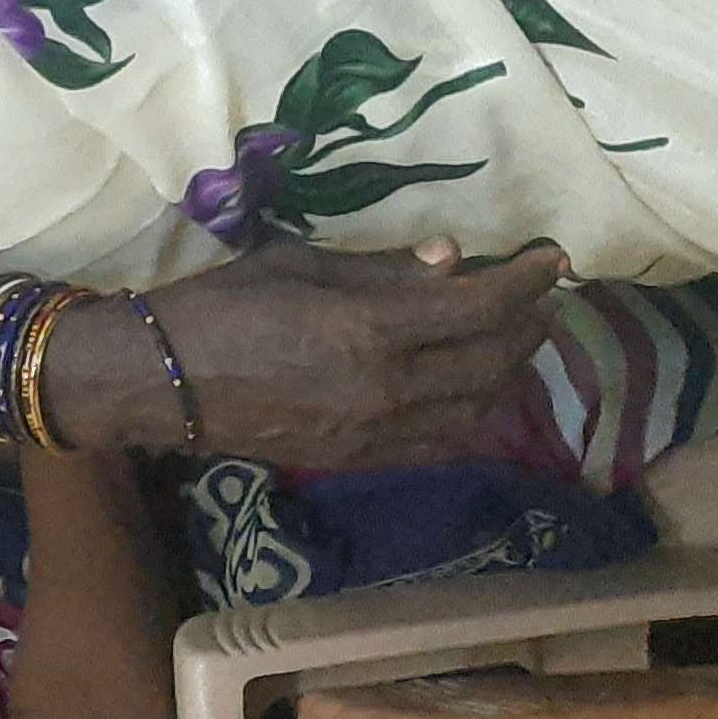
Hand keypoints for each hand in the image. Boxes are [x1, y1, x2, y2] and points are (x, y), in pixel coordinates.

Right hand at [58, 236, 570, 469]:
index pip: (477, 307)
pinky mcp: (362, 459)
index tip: (552, 259)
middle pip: (491, 361)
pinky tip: (474, 389)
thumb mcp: (298, 264)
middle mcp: (388, 388)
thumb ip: (379, 269)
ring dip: (507, 370)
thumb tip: (450, 259)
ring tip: (516, 339)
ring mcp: (378, 433)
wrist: (165, 381)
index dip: (525, 282)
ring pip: (476, 406)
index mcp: (369, 330)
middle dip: (528, 324)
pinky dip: (472, 410)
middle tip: (541, 296)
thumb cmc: (223, 304)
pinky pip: (443, 440)